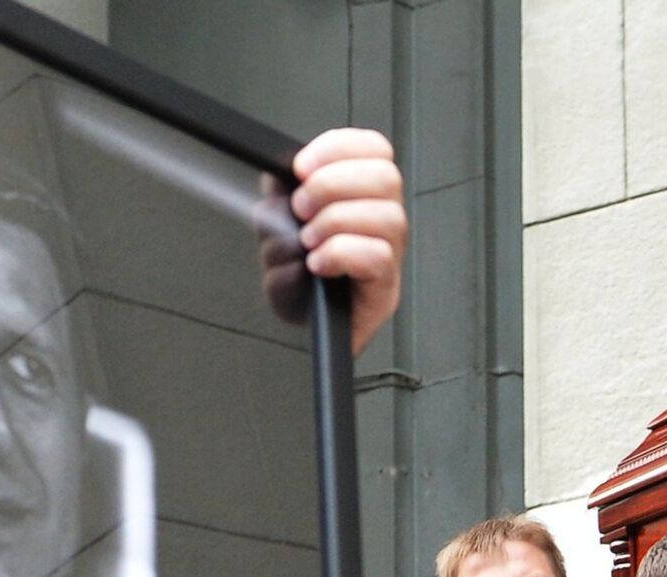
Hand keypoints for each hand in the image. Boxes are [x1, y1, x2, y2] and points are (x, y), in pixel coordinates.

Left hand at [293, 129, 408, 353]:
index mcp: (363, 197)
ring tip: (310, 239)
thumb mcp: (276, 228)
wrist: (295, 338)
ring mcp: (390, 258)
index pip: (375, 149)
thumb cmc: (294, 284)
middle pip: (387, 177)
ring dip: (337, 221)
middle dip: (333, 183)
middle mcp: (384, 225)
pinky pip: (378, 257)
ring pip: (388, 217)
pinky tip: (319, 263)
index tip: (301, 166)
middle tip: (303, 207)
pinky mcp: (385, 291)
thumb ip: (278, 198)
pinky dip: (341, 253)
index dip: (338, 147)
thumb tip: (277, 178)